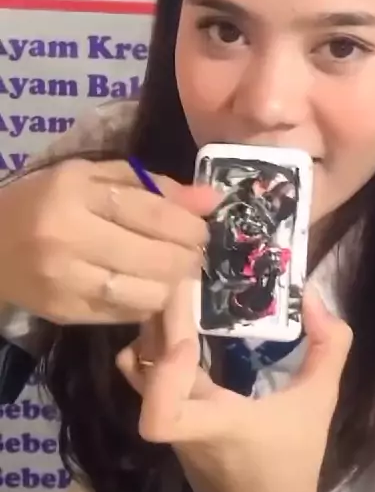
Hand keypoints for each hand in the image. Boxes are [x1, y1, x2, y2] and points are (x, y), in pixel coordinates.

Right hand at [0, 159, 217, 324]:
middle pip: (152, 257)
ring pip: (143, 293)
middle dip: (187, 257)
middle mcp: (68, 238)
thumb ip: (153, 186)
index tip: (203, 228)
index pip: (151, 213)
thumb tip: (211, 200)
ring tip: (174, 271)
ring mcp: (64, 281)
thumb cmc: (46, 200)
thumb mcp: (94, 177)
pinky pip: (124, 314)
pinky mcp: (64, 313)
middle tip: (194, 251)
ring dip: (172, 285)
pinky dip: (147, 303)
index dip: (188, 224)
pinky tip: (148, 288)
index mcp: (75, 193)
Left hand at [117, 281, 351, 491]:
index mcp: (215, 424)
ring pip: (137, 376)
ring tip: (178, 300)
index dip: (163, 372)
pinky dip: (156, 353)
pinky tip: (182, 331)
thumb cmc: (294, 463)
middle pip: (141, 373)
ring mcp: (169, 429)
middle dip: (158, 322)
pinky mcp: (168, 429)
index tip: (188, 339)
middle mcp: (182, 426)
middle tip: (183, 283)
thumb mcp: (321, 402)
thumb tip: (312, 295)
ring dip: (152, 335)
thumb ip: (329, 348)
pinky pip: (147, 384)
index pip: (159, 416)